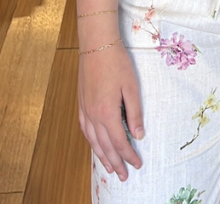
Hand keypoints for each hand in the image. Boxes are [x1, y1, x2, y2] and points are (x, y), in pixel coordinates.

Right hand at [78, 42, 143, 180]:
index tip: (138, 164)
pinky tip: (95, 144)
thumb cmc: (116, 62)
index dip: (129, 155)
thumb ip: (134, 113)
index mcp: (107, 113)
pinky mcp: (81, 103)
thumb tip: (138, 134)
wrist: (96, 44)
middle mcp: (93, 115)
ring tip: (110, 168)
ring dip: (102, 156)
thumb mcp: (131, 87)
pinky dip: (91, 141)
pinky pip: (85, 129)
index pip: (120, 142)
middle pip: (105, 146)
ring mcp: (85, 110)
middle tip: (124, 175)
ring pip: (93, 141)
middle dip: (115, 162)